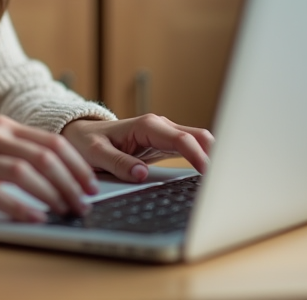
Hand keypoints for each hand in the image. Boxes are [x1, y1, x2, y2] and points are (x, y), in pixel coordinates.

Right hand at [0, 115, 97, 221]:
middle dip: (70, 182)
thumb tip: (59, 176)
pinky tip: (34, 218)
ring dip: (50, 194)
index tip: (91, 187)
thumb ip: (15, 153)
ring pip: (22, 171)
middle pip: (43, 156)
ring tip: (64, 211)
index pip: (51, 142)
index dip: (76, 165)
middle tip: (83, 204)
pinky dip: (19, 207)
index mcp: (1, 125)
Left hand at [61, 115, 212, 182]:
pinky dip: (203, 160)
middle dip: (216, 154)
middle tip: (226, 179)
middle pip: (199, 137)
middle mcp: (159, 127)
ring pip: (199, 142)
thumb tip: (141, 174)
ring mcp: (164, 135)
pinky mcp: (165, 145)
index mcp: (146, 126)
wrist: (79, 134)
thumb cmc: (85, 142)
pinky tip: (210, 177)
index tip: (209, 173)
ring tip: (224, 181)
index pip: (182, 140)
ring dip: (213, 157)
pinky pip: (190, 150)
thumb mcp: (95, 153)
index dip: (198, 156)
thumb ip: (117, 163)